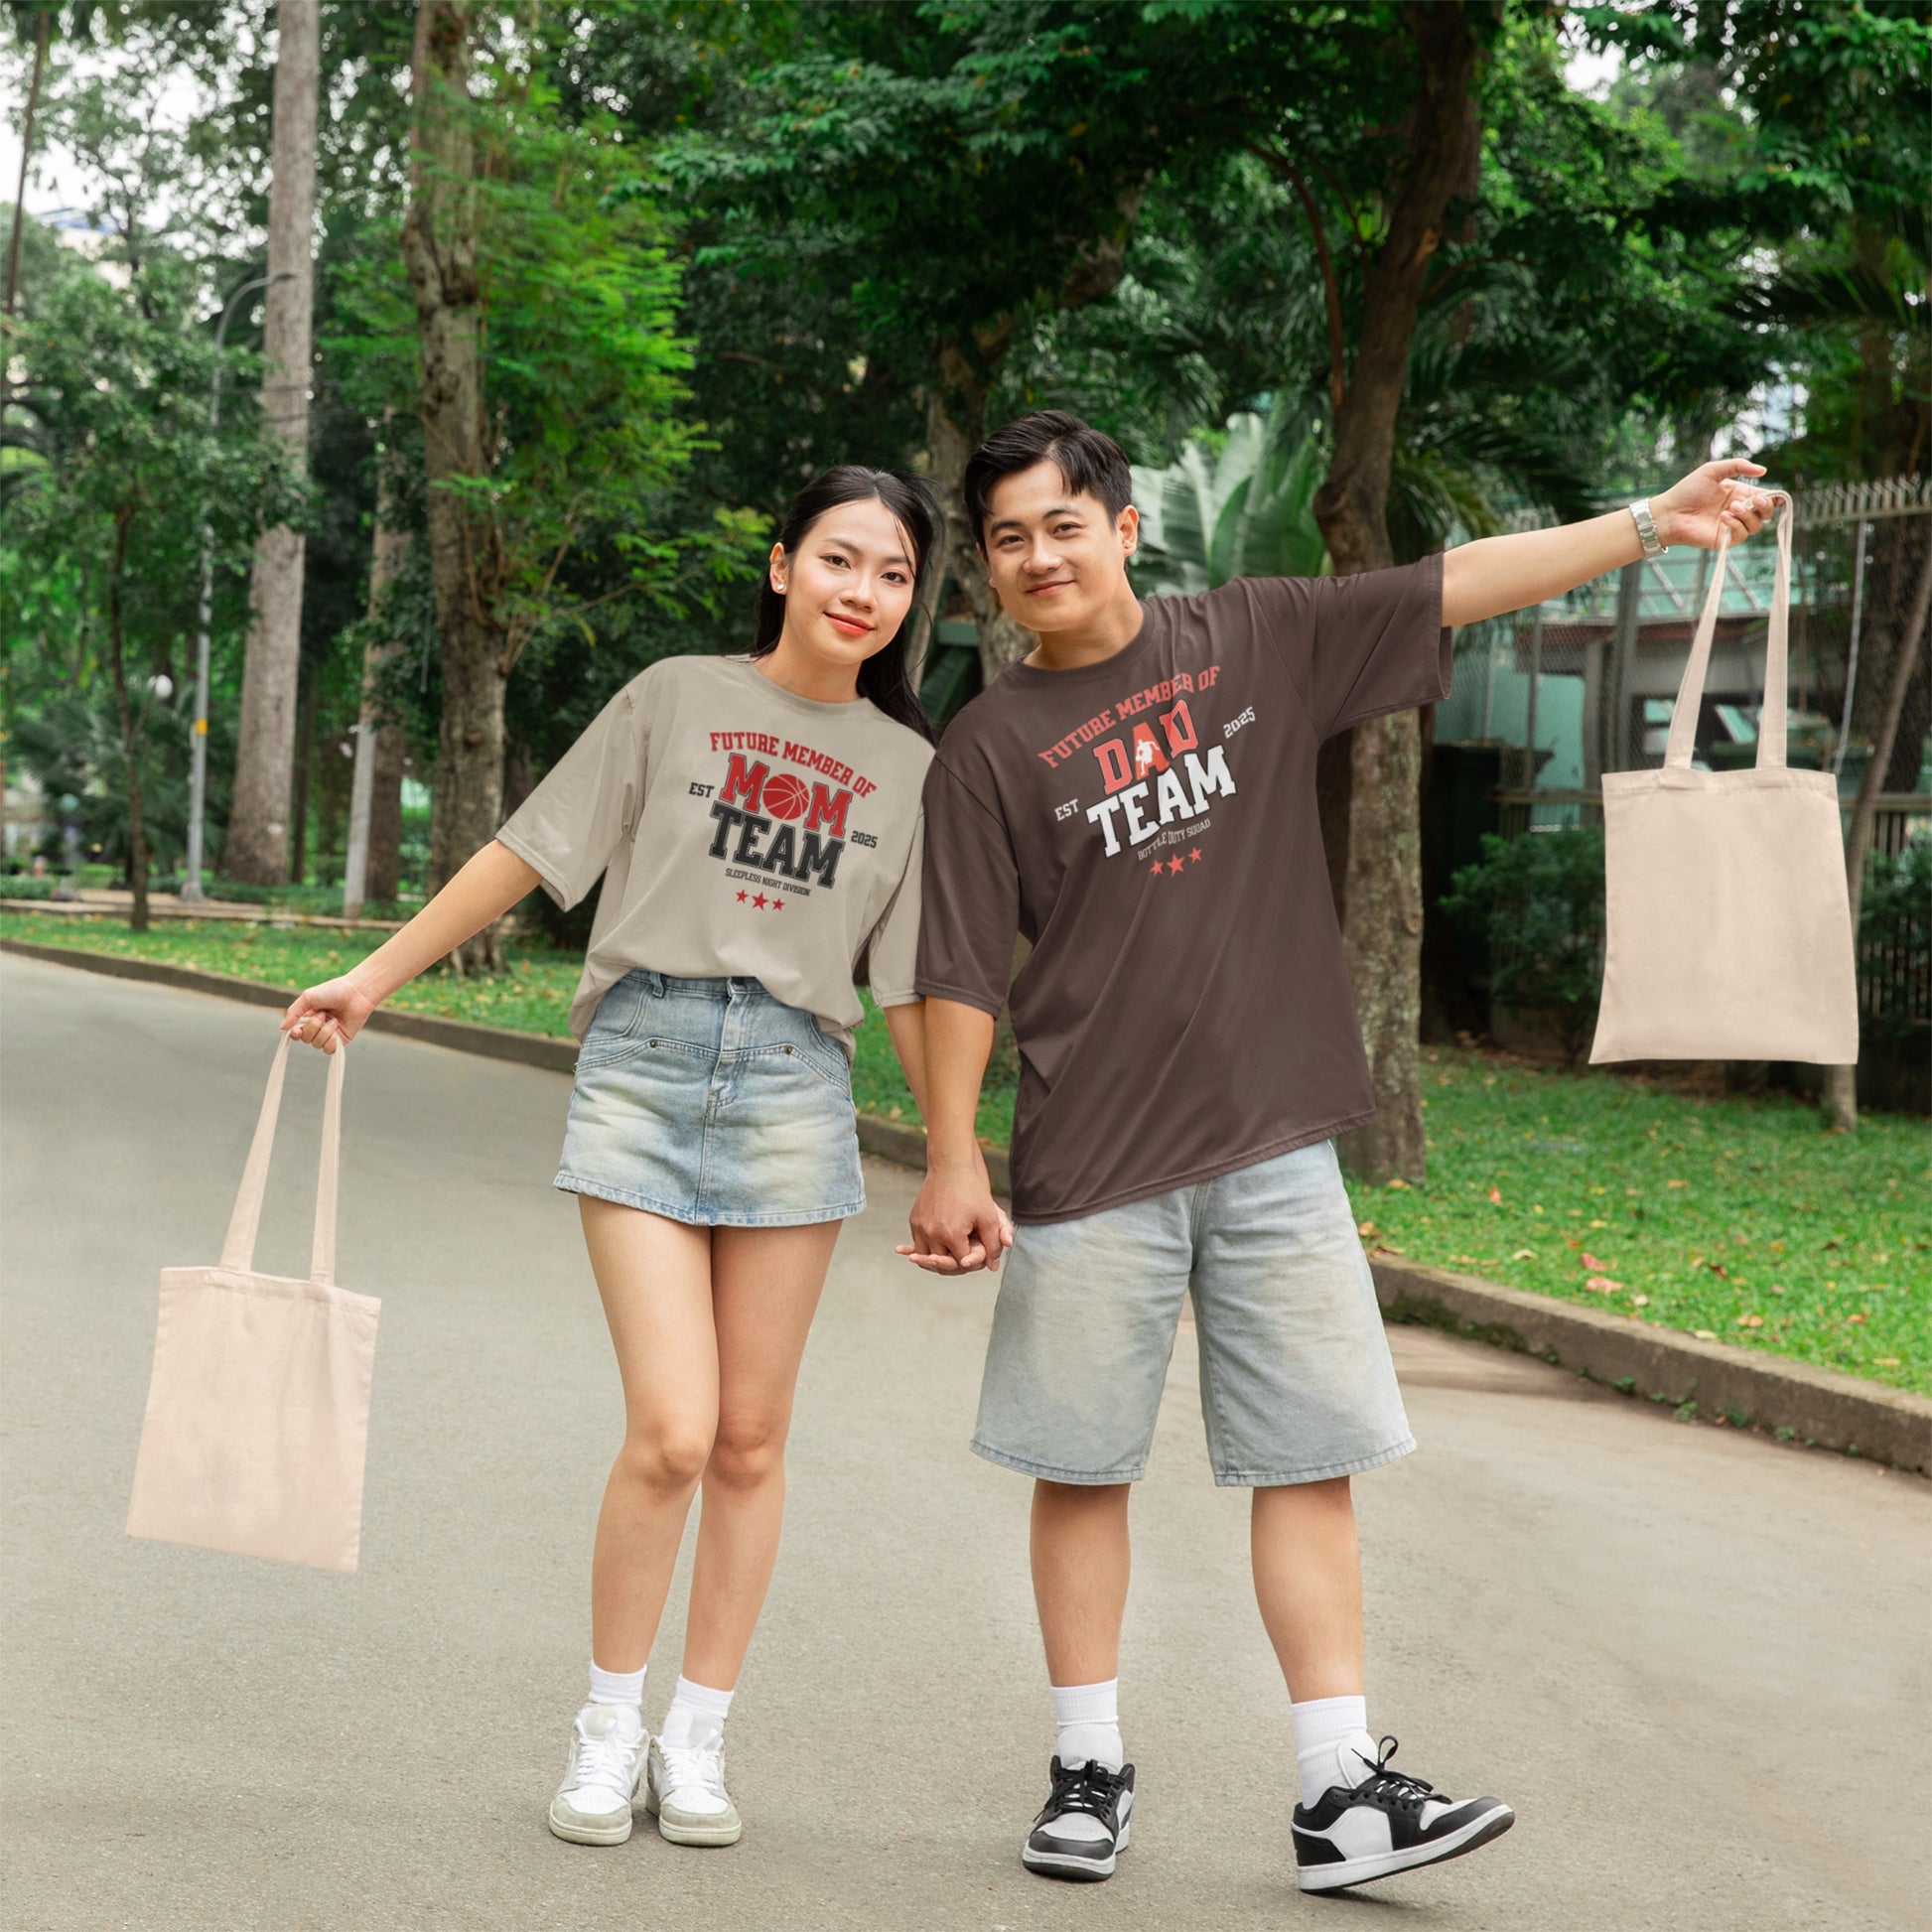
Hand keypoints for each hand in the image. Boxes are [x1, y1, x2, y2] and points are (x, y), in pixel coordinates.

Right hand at [280, 972, 375, 1054]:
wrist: (357, 993)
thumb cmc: (333, 991)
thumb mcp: (308, 997)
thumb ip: (294, 1012)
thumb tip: (283, 1028)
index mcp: (307, 1017)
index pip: (295, 1032)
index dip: (295, 1034)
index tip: (297, 1030)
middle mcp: (317, 1027)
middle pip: (305, 1039)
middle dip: (312, 1027)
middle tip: (323, 1014)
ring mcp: (329, 1034)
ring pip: (317, 1044)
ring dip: (324, 1031)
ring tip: (334, 1019)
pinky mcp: (341, 1040)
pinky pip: (329, 1050)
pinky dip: (331, 1041)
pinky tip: (336, 1028)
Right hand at [897, 1159, 1013, 1275]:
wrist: (951, 1167)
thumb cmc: (973, 1191)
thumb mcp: (989, 1218)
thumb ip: (993, 1245)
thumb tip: (993, 1267)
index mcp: (951, 1235)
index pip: (961, 1263)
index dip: (972, 1262)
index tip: (978, 1256)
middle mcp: (931, 1234)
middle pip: (942, 1263)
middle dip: (953, 1263)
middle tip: (964, 1259)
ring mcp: (920, 1227)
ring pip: (926, 1256)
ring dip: (937, 1258)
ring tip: (949, 1255)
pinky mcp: (914, 1220)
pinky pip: (918, 1242)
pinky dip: (927, 1246)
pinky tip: (937, 1243)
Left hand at [1653, 459, 1780, 549]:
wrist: (1668, 512)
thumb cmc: (1687, 490)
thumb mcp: (1712, 470)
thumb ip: (1738, 466)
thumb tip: (1763, 471)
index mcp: (1739, 493)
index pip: (1765, 497)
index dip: (1773, 497)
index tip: (1774, 495)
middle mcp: (1738, 510)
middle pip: (1765, 513)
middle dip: (1766, 507)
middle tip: (1755, 500)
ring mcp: (1732, 526)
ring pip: (1756, 526)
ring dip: (1748, 515)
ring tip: (1731, 507)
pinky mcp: (1724, 539)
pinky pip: (1741, 535)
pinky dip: (1736, 526)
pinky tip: (1723, 517)